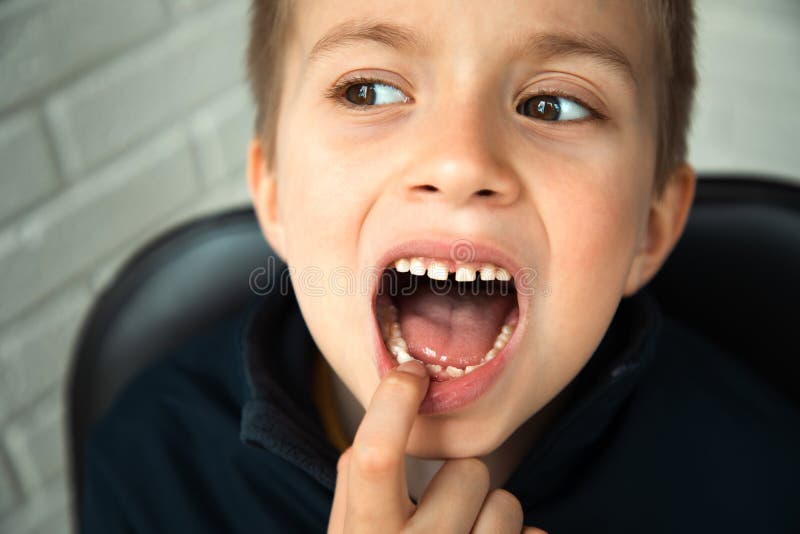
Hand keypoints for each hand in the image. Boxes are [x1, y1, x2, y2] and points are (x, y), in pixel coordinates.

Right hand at [327, 360, 547, 533]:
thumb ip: (354, 484)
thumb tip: (377, 423)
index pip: (373, 456)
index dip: (394, 402)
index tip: (412, 372)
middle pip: (467, 471)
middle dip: (461, 480)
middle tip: (442, 508)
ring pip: (506, 503)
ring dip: (491, 514)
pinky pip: (532, 533)